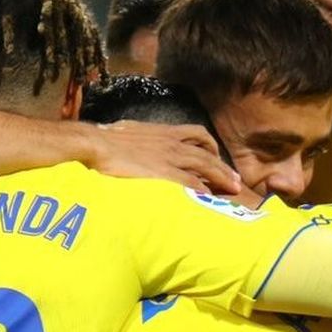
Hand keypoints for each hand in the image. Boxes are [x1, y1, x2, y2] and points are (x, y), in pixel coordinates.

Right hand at [80, 122, 240, 194]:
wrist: (96, 145)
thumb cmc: (104, 139)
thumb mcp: (128, 131)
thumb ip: (138, 137)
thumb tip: (130, 142)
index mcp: (164, 132)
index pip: (197, 134)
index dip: (210, 146)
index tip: (216, 157)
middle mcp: (173, 143)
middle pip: (208, 153)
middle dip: (223, 167)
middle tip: (235, 181)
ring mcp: (171, 158)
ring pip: (206, 166)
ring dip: (222, 178)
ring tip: (233, 190)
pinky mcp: (165, 173)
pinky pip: (192, 183)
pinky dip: (203, 191)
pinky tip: (209, 200)